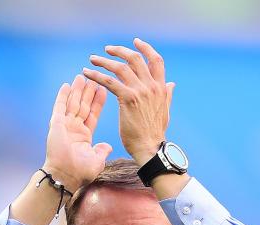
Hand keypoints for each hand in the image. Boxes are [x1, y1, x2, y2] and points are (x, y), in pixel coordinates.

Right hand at [43, 75, 112, 192]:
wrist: (66, 176)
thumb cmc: (80, 172)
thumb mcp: (96, 160)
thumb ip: (102, 151)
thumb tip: (108, 146)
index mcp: (84, 137)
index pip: (93, 115)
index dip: (98, 102)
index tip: (103, 90)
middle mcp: (74, 129)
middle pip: (83, 106)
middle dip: (88, 92)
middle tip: (93, 78)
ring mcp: (64, 126)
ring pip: (73, 103)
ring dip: (77, 90)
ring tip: (82, 76)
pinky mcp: (56, 124)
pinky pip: (59, 107)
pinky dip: (63, 96)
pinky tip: (67, 85)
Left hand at [84, 38, 174, 165]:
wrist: (150, 148)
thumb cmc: (155, 133)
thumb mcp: (165, 110)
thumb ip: (167, 95)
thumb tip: (172, 84)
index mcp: (161, 88)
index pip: (156, 60)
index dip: (146, 48)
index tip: (136, 42)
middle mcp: (152, 86)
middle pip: (136, 59)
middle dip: (120, 50)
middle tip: (107, 49)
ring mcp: (140, 91)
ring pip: (121, 67)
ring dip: (104, 61)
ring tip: (92, 60)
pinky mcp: (128, 99)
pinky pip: (109, 82)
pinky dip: (97, 75)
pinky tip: (87, 73)